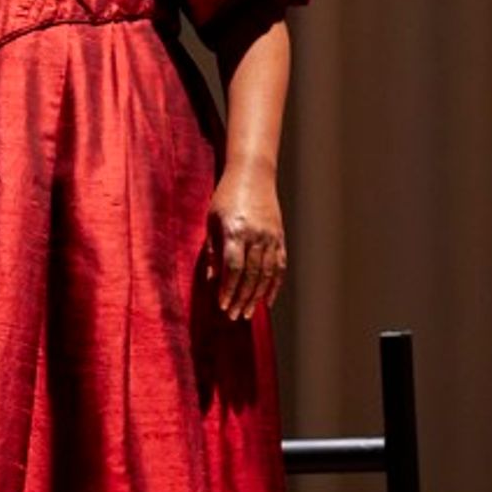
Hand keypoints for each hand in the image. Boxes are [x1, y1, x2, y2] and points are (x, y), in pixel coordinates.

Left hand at [203, 161, 286, 319]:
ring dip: (257, 296)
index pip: (234, 267)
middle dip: (242, 298)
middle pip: (251, 274)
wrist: (253, 175)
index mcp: (236, 230)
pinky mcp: (280, 237)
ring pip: (266, 273)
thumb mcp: (212, 220)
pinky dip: (274, 285)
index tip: (222, 305)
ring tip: (248, 313)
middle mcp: (256, 235)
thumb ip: (213, 250)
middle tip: (235, 317)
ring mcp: (271, 236)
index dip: (228, 289)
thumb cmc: (226, 197)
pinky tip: (267, 300)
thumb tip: (213, 279)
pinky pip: (279, 266)